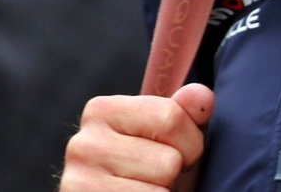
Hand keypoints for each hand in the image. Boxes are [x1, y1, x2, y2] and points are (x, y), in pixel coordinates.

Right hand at [60, 84, 214, 190]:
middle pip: (168, 161)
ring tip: (144, 189)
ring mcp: (79, 180)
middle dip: (174, 175)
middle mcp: (83, 143)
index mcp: (102, 110)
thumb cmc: (147, 170)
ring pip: (159, 190)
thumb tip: (201, 96)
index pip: (171, 118)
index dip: (190, 143)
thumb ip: (185, 113)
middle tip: (154, 178)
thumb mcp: (168, 137)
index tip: (175, 151)